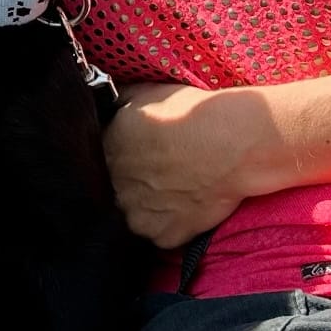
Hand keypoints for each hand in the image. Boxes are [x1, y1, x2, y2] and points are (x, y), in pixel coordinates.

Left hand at [104, 83, 292, 248]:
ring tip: (173, 187)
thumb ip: (119, 102)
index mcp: (106, 150)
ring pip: (135, 213)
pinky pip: (161, 233)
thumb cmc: (192, 114)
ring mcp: (137, 216)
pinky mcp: (163, 236)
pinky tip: (185, 204)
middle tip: (157, 170)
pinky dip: (171, 223)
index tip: (136, 151)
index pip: (100, 156)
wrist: (230, 145)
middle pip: (116, 188)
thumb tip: (109, 103)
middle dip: (131, 180)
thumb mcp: (146, 93)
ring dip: (147, 204)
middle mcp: (115, 187)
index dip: (120, 154)